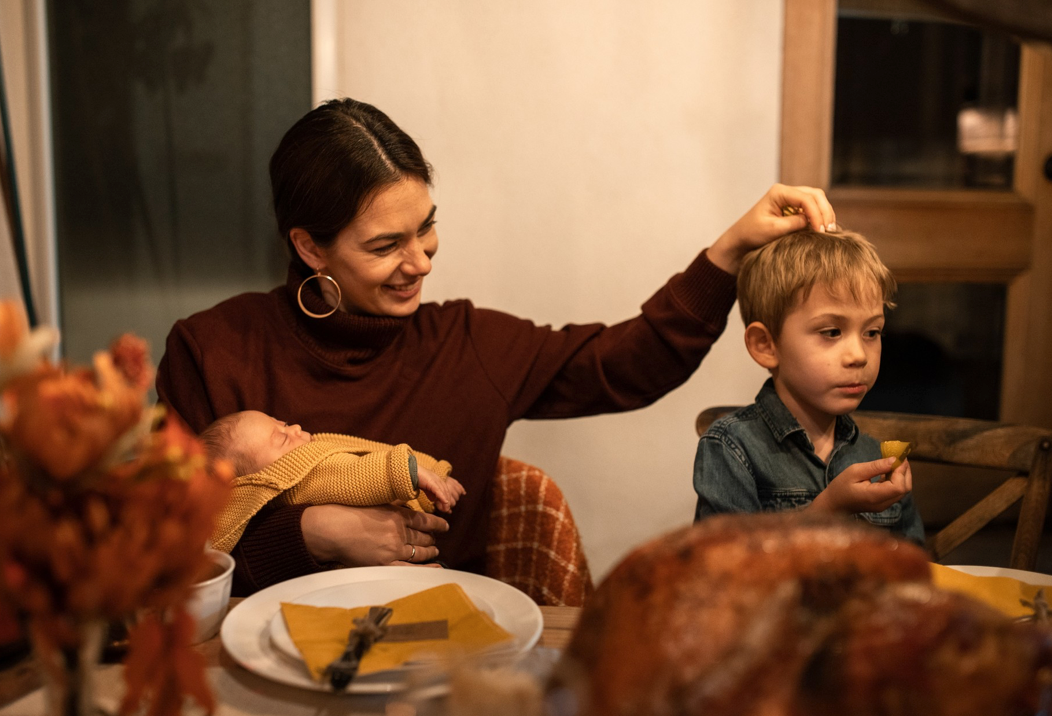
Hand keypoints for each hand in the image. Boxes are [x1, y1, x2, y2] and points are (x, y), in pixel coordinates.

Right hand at [301, 504, 448, 566]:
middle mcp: (399, 532)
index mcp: (397, 515)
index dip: (437, 524)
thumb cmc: (349, 513)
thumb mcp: (376, 503)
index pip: (425, 520)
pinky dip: (425, 568)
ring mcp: (393, 550)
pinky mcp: (385, 564)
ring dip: (430, 551)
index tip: (444, 525)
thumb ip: (394, 507)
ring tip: (434, 550)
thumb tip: (407, 507)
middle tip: (436, 539)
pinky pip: (410, 568)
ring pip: (419, 551)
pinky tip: (435, 566)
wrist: (332, 529)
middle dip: (432, 538)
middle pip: (423, 536)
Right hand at [417, 467, 465, 512]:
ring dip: (446, 501)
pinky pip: (438, 490)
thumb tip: (434, 500)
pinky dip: (442, 497)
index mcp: (438, 480)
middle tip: (447, 510)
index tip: (446, 508)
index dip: (446, 499)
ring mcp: (435, 480)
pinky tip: (445, 502)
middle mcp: (438, 479)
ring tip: (446, 509)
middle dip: (447, 502)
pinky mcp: (431, 481)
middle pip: (446, 492)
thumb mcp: (425, 487)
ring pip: (444, 492)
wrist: (410, 471)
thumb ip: (430, 493)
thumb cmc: (417, 478)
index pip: (445, 491)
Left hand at [707, 184, 835, 273]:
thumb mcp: (773, 230)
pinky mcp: (793, 208)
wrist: (741, 239)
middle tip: (829, 230)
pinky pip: (812, 208)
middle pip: (815, 195)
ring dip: (825, 213)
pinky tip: (823, 229)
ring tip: (829, 231)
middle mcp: (786, 192)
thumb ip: (794, 223)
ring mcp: (791, 199)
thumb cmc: (752, 233)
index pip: (805, 199)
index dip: (816, 214)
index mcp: (779, 192)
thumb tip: (814, 221)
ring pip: (817, 200)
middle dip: (824, 211)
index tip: (820, 231)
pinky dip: (820, 217)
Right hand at [809, 457, 912, 515]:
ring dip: (902, 475)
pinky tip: (889, 471)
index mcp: (875, 496)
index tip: (898, 457)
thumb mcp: (854, 471)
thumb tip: (894, 460)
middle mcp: (883, 503)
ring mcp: (884, 505)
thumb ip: (875, 466)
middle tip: (900, 457)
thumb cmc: (841, 486)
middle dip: (905, 472)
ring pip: (902, 490)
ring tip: (895, 462)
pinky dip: (896, 480)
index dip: (902, 471)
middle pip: (904, 489)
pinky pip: (895, 492)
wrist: (834, 504)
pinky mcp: (883, 503)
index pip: (899, 486)